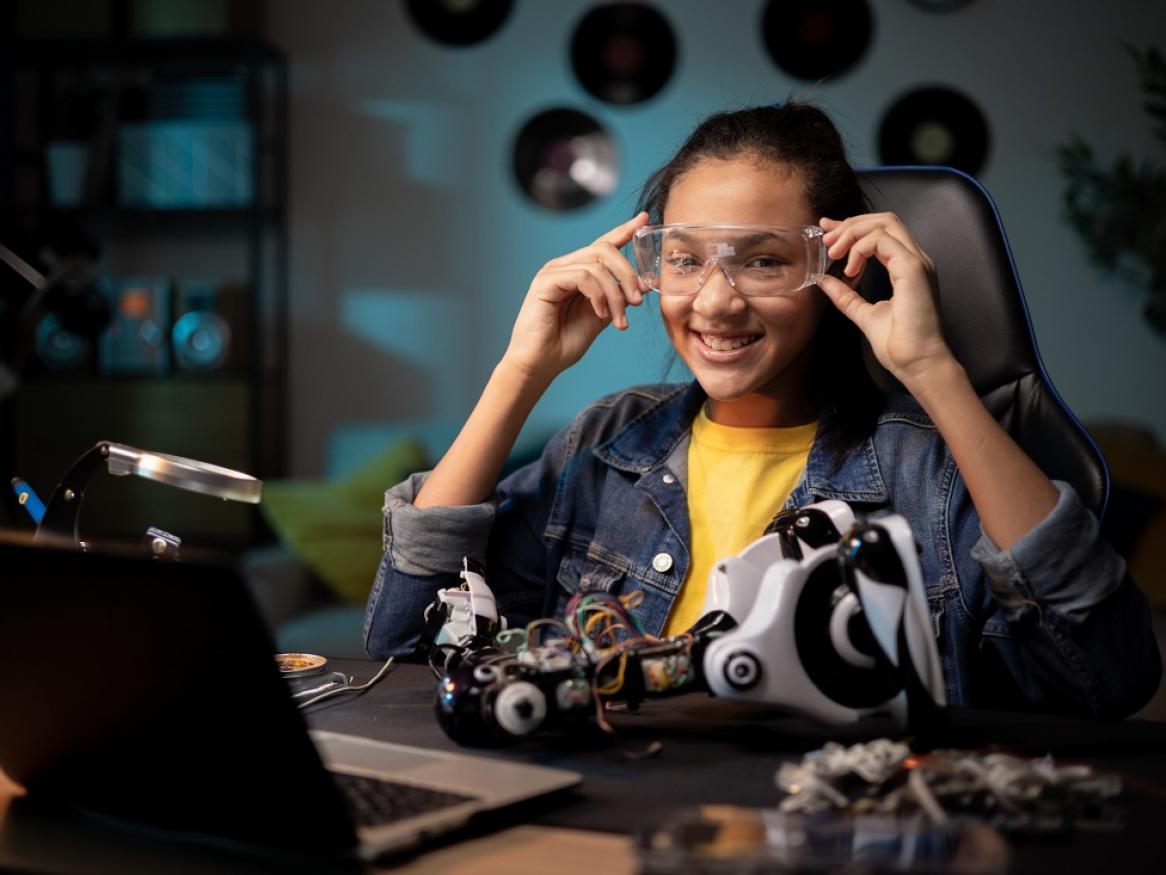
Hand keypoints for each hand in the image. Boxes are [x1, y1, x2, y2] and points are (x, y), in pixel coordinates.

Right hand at [503, 212, 650, 381]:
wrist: (541, 364)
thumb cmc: (565, 342)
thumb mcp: (602, 316)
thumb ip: (620, 297)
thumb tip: (645, 283)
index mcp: (578, 272)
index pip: (603, 244)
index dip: (624, 231)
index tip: (644, 219)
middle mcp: (565, 266)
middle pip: (604, 250)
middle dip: (627, 274)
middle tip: (637, 301)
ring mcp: (553, 271)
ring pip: (596, 264)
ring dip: (615, 292)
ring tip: (618, 319)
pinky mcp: (545, 281)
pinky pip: (582, 276)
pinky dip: (598, 294)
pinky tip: (600, 312)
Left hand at [816, 213, 955, 388]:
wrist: (918, 364)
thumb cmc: (899, 345)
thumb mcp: (864, 314)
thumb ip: (845, 295)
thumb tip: (823, 279)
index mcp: (907, 267)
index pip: (881, 231)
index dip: (852, 226)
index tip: (827, 232)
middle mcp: (915, 259)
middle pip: (883, 220)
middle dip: (850, 224)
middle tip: (827, 240)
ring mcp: (916, 262)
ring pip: (885, 223)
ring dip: (853, 233)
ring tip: (834, 253)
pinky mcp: (913, 269)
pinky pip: (882, 240)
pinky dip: (860, 248)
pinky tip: (850, 268)